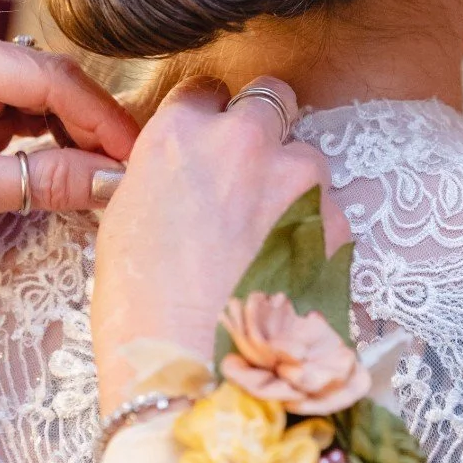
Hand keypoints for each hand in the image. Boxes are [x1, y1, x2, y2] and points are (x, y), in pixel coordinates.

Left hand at [0, 22, 138, 333]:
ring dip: (77, 137)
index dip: (100, 117)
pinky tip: (77, 172)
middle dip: (94, 126)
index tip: (138, 157)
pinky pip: (24, 122)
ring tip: (113, 174)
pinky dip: (53, 147)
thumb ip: (43, 181)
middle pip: (50, 83)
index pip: (47, 76)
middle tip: (135, 170)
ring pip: (43, 102)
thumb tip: (118, 180)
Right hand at [91, 75, 347, 413]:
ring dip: (292, 184)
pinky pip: (328, 212)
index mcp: (181, 135)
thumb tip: (182, 175)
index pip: (206, 89)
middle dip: (264, 125)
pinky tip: (286, 272)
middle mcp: (244, 142)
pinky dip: (313, 232)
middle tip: (249, 172)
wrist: (191, 373)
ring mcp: (297, 180)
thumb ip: (164, 176)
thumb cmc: (141, 307)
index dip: (209, 116)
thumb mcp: (126, 220)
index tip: (210, 139)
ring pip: (306, 157)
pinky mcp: (335, 225)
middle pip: (271, 99)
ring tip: (266, 241)